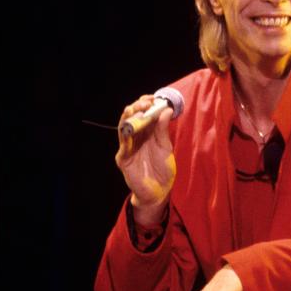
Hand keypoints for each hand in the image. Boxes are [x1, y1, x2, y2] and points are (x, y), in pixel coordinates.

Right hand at [115, 95, 175, 221]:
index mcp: (146, 133)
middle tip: (146, 103)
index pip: (142, 113)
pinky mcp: (123, 159)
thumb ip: (163, 130)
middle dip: (137, 108)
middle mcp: (135, 138)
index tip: (154, 98)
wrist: (159, 191)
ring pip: (124, 128)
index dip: (146, 104)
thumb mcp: (166, 147)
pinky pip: (123, 145)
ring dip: (129, 118)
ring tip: (136, 110)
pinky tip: (131, 129)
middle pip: (131, 118)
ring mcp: (127, 148)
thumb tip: (166, 110)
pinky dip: (126, 136)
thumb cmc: (163, 169)